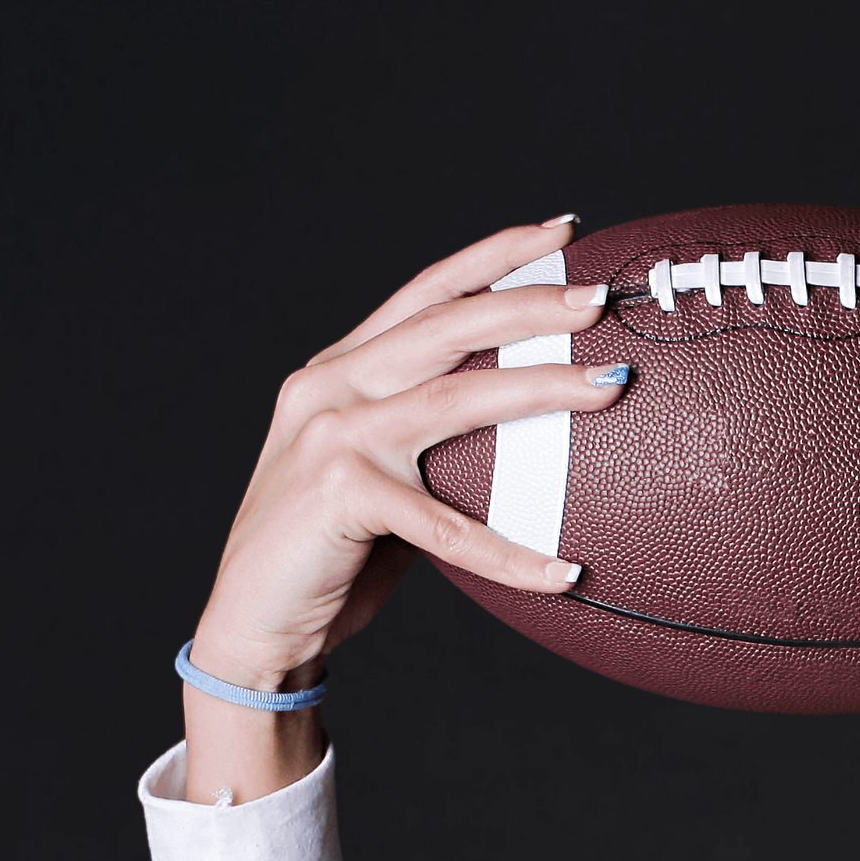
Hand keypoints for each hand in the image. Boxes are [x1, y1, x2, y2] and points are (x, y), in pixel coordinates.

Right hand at [180, 216, 629, 802]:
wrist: (251, 628)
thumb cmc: (325, 558)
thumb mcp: (378, 481)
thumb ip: (429, 447)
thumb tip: (523, 439)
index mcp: (339, 370)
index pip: (425, 293)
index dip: (494, 256)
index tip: (562, 232)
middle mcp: (329, 387)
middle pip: (445, 324)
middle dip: (529, 302)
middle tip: (600, 298)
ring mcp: (331, 436)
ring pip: (455, 399)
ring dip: (541, 388)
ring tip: (608, 386)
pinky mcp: (339, 496)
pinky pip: (446, 525)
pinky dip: (509, 554)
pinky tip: (561, 571)